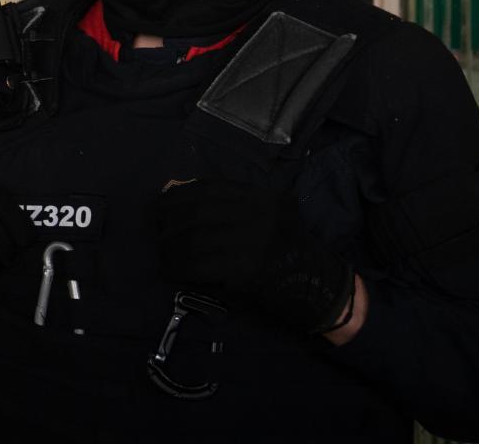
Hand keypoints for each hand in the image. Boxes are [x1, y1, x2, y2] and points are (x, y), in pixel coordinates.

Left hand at [155, 178, 353, 334]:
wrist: (322, 290)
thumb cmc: (290, 254)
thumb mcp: (271, 216)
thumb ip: (234, 204)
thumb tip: (178, 191)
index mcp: (263, 198)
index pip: (209, 188)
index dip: (179, 195)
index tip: (161, 204)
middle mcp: (259, 214)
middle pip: (197, 211)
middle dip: (169, 221)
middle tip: (156, 232)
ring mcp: (253, 241)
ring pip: (194, 238)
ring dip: (170, 248)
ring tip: (162, 256)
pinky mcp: (247, 269)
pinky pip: (199, 264)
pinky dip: (179, 267)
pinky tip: (170, 271)